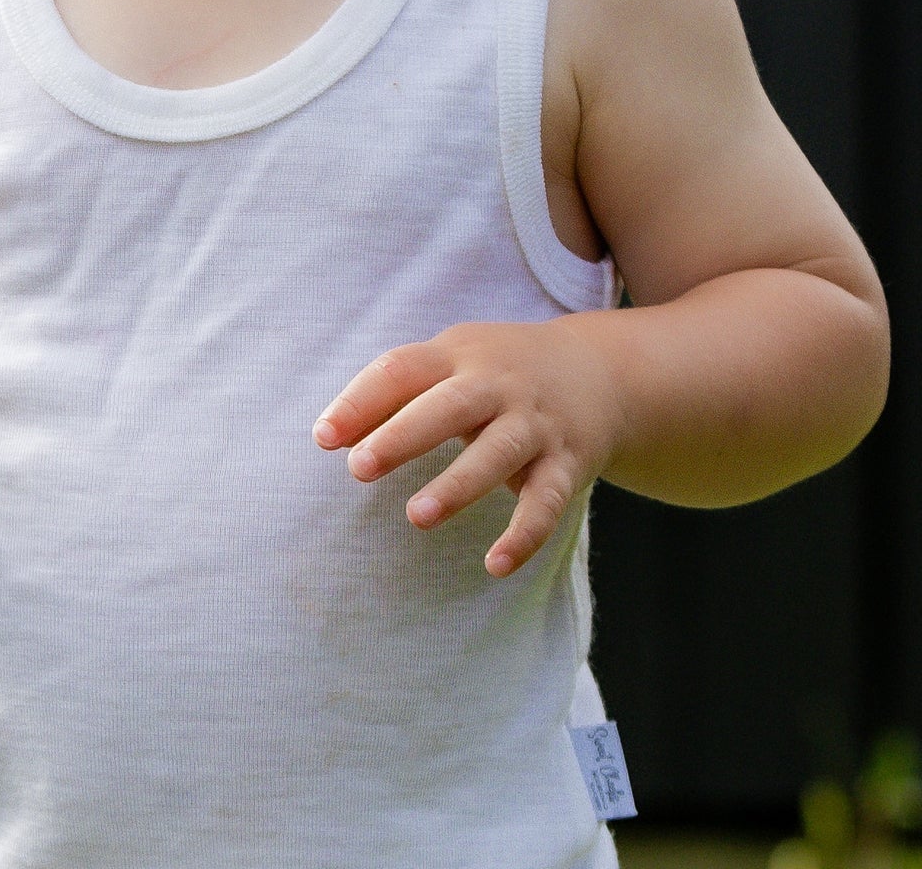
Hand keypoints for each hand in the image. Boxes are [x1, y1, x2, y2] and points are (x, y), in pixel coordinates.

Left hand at [312, 317, 625, 577]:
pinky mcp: (567, 464)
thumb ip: (392, 395)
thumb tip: (326, 435)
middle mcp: (497, 385)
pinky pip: (547, 502)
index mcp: (457, 356)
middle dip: (403, 436)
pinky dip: (524, 535)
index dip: (360, 401)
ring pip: (497, 453)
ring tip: (417, 516)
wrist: (599, 371)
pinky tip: (495, 564)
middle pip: (449, 406)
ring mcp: (535, 424)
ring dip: (458, 486)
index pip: (401, 370)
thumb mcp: (448, 363)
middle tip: (358, 468)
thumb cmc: (495, 372)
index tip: (322, 437)